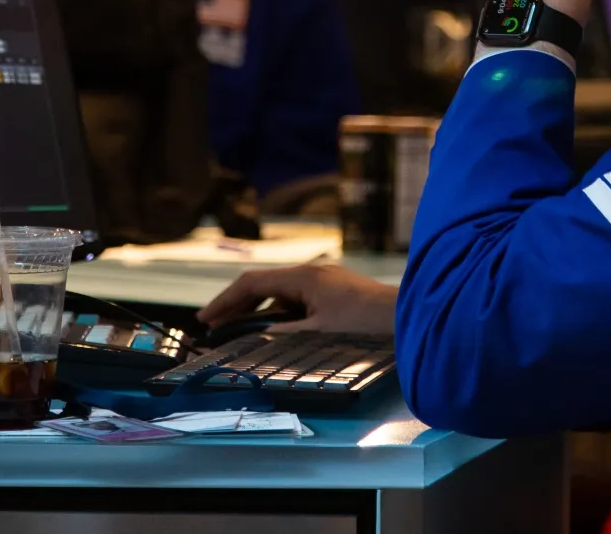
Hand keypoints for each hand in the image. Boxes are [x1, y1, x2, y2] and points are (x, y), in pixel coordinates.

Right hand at [196, 263, 397, 334]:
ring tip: (237, 328)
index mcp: (303, 277)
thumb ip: (284, 334)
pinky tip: (273, 328)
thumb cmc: (364, 323)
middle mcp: (311, 273)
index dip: (225, 300)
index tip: (205, 319)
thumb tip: (256, 336)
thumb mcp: (318, 332)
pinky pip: (296, 298)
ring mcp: (323, 281)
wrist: (406, 316)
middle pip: (263, 284)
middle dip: (236, 304)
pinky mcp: (334, 291)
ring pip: (279, 292)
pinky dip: (278, 311)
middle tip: (214, 326)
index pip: (252, 282)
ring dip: (257, 308)